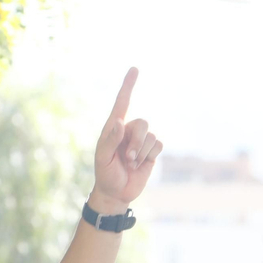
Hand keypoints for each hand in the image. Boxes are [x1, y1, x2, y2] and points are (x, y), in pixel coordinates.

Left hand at [90, 69, 161, 212]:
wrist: (116, 193)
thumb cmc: (105, 174)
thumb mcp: (103, 158)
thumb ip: (111, 139)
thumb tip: (120, 122)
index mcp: (114, 128)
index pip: (122, 103)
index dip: (128, 85)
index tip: (134, 69)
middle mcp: (129, 130)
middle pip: (143, 123)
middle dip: (137, 142)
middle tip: (127, 158)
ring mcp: (141, 141)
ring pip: (151, 136)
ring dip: (141, 152)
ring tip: (131, 164)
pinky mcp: (151, 151)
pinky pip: (158, 144)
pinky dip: (149, 155)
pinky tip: (141, 164)